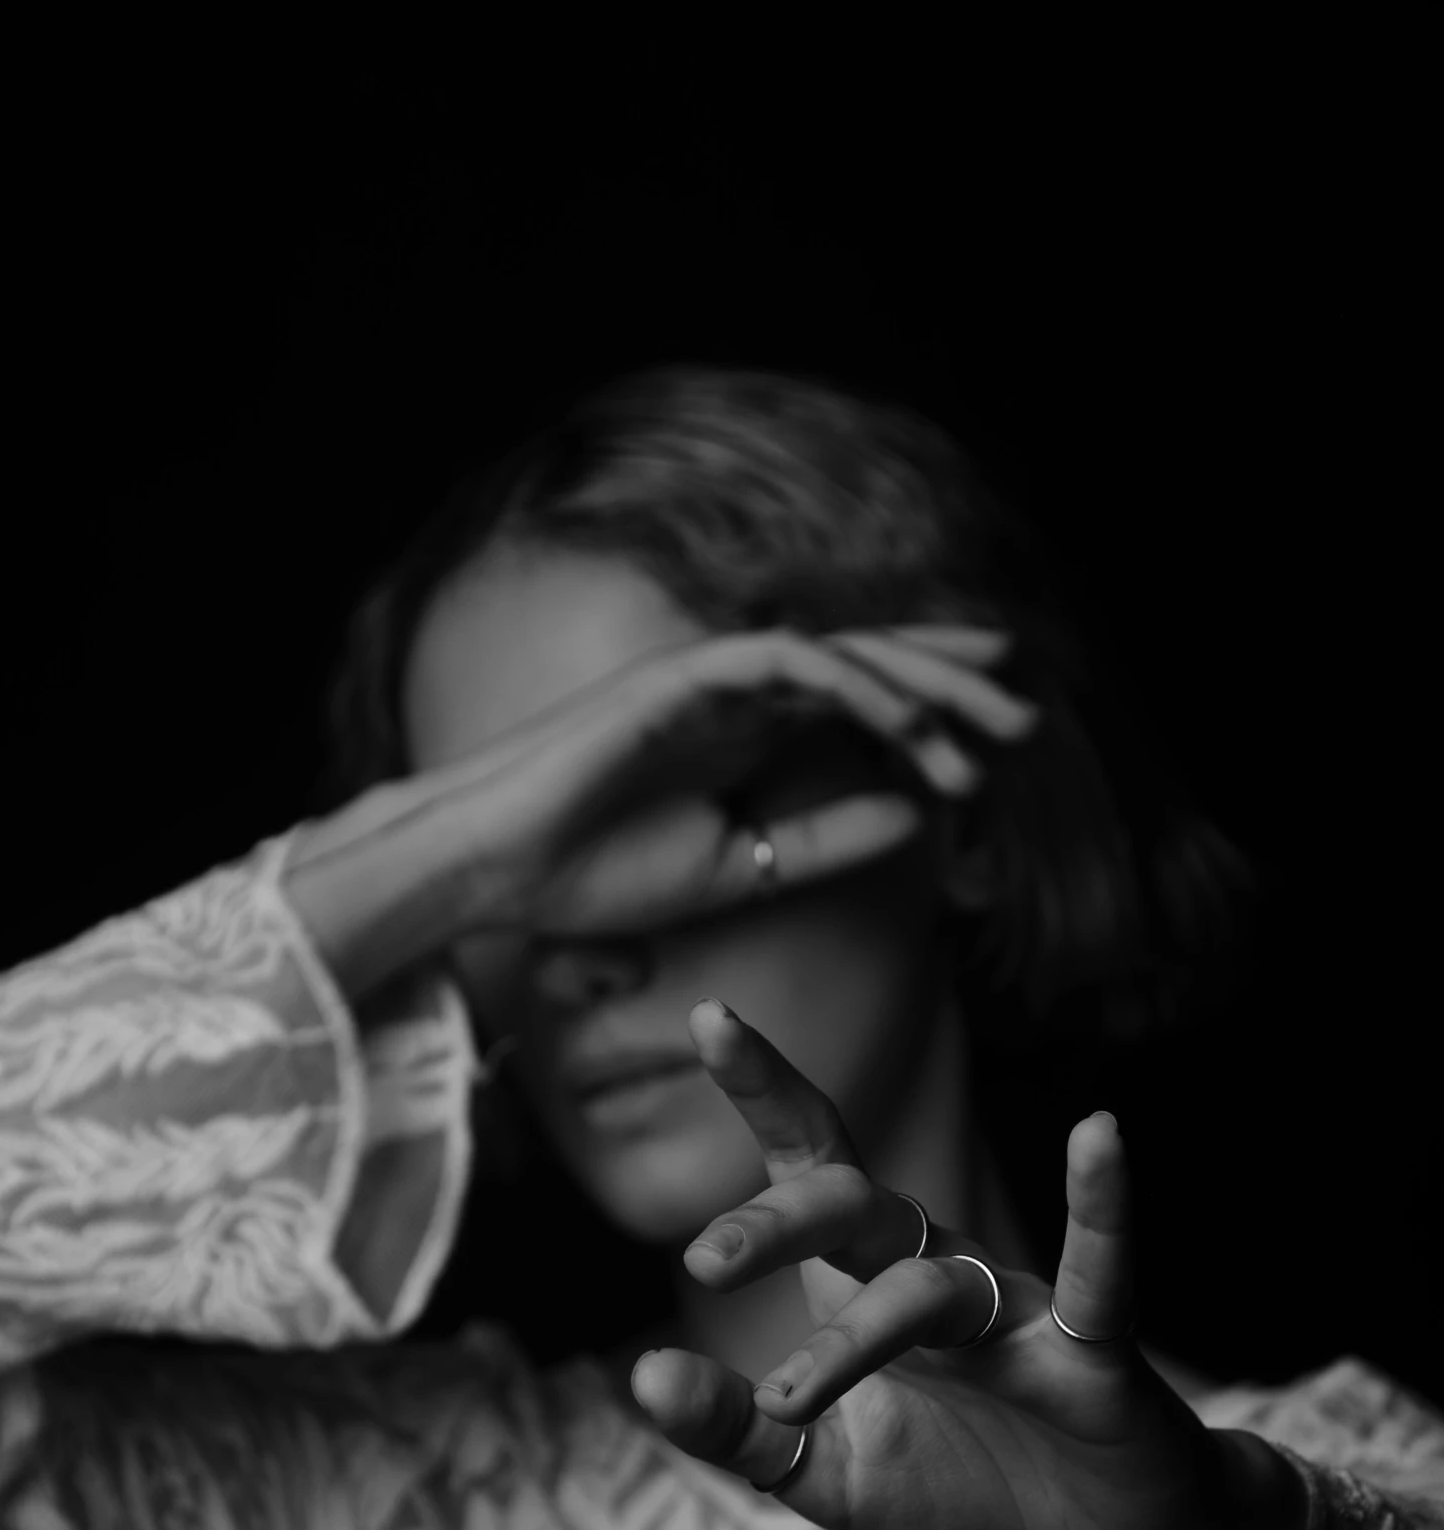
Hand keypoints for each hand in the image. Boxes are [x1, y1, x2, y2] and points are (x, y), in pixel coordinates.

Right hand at [457, 623, 1037, 942]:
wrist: (499, 870)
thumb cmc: (593, 872)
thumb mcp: (742, 868)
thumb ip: (824, 842)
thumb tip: (915, 819)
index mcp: (748, 733)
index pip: (859, 699)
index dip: (933, 699)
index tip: (1003, 724)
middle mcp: (738, 694)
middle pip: (869, 666)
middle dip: (953, 684)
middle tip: (1030, 717)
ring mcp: (712, 677)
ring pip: (844, 657)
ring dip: (924, 690)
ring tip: (991, 734)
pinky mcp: (686, 675)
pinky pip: (793, 664)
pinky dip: (859, 689)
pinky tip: (912, 728)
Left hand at [631, 1001, 1263, 1529]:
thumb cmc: (965, 1490)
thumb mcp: (826, 1472)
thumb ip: (735, 1430)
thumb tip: (641, 1374)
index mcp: (871, 1283)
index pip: (810, 1166)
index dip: (765, 1091)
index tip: (707, 1011)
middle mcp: (941, 1271)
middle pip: (855, 1207)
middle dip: (777, 1224)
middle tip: (702, 1262)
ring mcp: (1019, 1307)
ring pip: (927, 1288)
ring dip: (853, 1341)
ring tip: (787, 1400)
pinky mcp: (1095, 1356)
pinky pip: (1100, 1273)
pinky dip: (1100, 1206)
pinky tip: (1098, 1132)